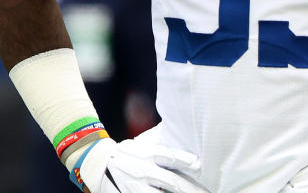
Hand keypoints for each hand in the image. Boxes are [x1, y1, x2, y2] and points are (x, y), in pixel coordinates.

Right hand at [70, 136, 207, 192]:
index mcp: (148, 153)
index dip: (184, 159)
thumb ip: (161, 136)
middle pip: (172, 181)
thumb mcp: (144, 142)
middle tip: (207, 192)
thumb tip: (178, 122)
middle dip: (190, 188)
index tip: (198, 164)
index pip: (168, 155)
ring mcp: (138, 186)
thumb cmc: (129, 152)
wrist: (101, 164)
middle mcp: (144, 170)